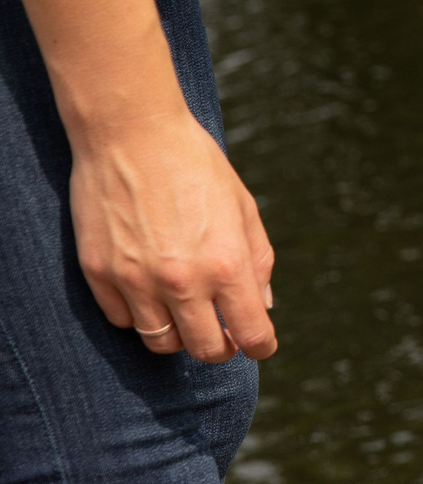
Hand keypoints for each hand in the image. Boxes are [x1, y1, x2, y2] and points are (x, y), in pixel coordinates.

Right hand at [69, 110, 275, 362]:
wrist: (133, 133)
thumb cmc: (197, 166)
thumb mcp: (243, 210)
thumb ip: (257, 263)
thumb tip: (262, 308)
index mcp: (227, 266)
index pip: (252, 334)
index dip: (260, 344)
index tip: (258, 342)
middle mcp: (182, 281)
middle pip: (205, 350)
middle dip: (220, 347)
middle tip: (221, 333)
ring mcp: (136, 280)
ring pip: (160, 342)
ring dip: (178, 334)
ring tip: (184, 311)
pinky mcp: (99, 272)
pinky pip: (122, 319)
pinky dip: (139, 314)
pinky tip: (148, 291)